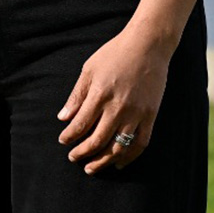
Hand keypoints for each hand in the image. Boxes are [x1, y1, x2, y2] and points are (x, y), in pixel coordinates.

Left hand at [57, 26, 170, 173]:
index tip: (63, 141)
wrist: (148, 45)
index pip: (80, 124)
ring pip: (118, 147)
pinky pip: (140, 143)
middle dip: (82, 152)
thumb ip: (77, 95)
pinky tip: (119, 163)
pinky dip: (129, 157)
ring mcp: (136, 113)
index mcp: (100, 93)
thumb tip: (63, 118)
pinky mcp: (151, 115)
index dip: (69, 136)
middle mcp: (118, 106)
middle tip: (73, 158)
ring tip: (92, 168)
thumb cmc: (115, 53)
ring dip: (103, 161)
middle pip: (97, 140)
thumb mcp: (89, 68)